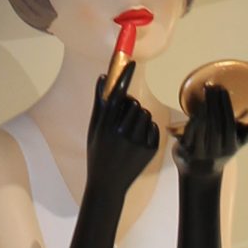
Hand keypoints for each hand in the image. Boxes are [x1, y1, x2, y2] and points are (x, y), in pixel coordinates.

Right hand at [83, 63, 159, 205]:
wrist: (107, 184)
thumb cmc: (98, 153)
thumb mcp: (94, 128)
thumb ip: (99, 102)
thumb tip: (102, 77)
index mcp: (106, 125)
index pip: (118, 93)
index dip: (125, 76)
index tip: (132, 63)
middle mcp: (122, 132)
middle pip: (134, 103)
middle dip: (129, 106)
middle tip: (121, 118)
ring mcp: (138, 141)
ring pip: (145, 113)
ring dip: (138, 117)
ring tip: (128, 131)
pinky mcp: (150, 149)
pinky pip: (153, 126)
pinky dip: (147, 129)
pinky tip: (136, 140)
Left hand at [171, 84, 247, 188]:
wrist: (199, 174)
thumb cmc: (219, 152)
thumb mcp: (234, 146)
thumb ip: (245, 134)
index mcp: (229, 146)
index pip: (228, 121)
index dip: (225, 104)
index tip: (222, 89)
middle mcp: (216, 150)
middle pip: (215, 122)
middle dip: (213, 102)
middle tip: (212, 85)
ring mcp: (200, 152)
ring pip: (203, 127)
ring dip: (204, 109)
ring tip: (205, 94)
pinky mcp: (185, 151)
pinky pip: (189, 134)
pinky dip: (192, 121)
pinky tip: (195, 110)